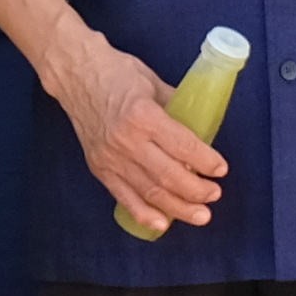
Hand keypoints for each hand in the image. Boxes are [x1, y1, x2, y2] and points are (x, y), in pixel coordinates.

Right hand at [47, 39, 224, 233]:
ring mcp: (111, 158)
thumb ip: (177, 107)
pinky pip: (124, 197)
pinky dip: (143, 213)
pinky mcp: (99, 168)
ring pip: (150, 192)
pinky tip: (162, 223)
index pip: (182, 146)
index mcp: (143, 116)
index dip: (206, 161)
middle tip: (214, 194)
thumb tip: (200, 126)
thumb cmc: (115, 73)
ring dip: (178, 208)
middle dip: (196, 191)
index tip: (220, 169)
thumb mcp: (153, 83)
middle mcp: (126, 141)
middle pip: (169, 176)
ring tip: (200, 215)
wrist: (76, 75)